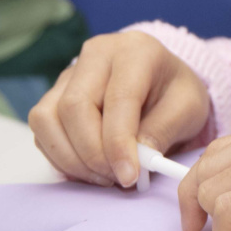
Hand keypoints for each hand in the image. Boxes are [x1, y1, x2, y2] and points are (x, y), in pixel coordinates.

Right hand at [28, 32, 209, 187]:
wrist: (161, 79)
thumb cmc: (174, 92)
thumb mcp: (188, 107)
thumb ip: (163, 131)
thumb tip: (136, 160)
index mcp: (134, 51)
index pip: (118, 99)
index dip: (119, 143)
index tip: (129, 176)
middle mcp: (95, 55)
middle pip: (74, 107)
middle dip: (93, 154)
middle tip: (117, 178)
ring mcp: (69, 73)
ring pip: (47, 118)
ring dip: (71, 158)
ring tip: (103, 177)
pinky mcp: (53, 94)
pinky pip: (42, 130)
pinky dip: (60, 157)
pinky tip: (88, 169)